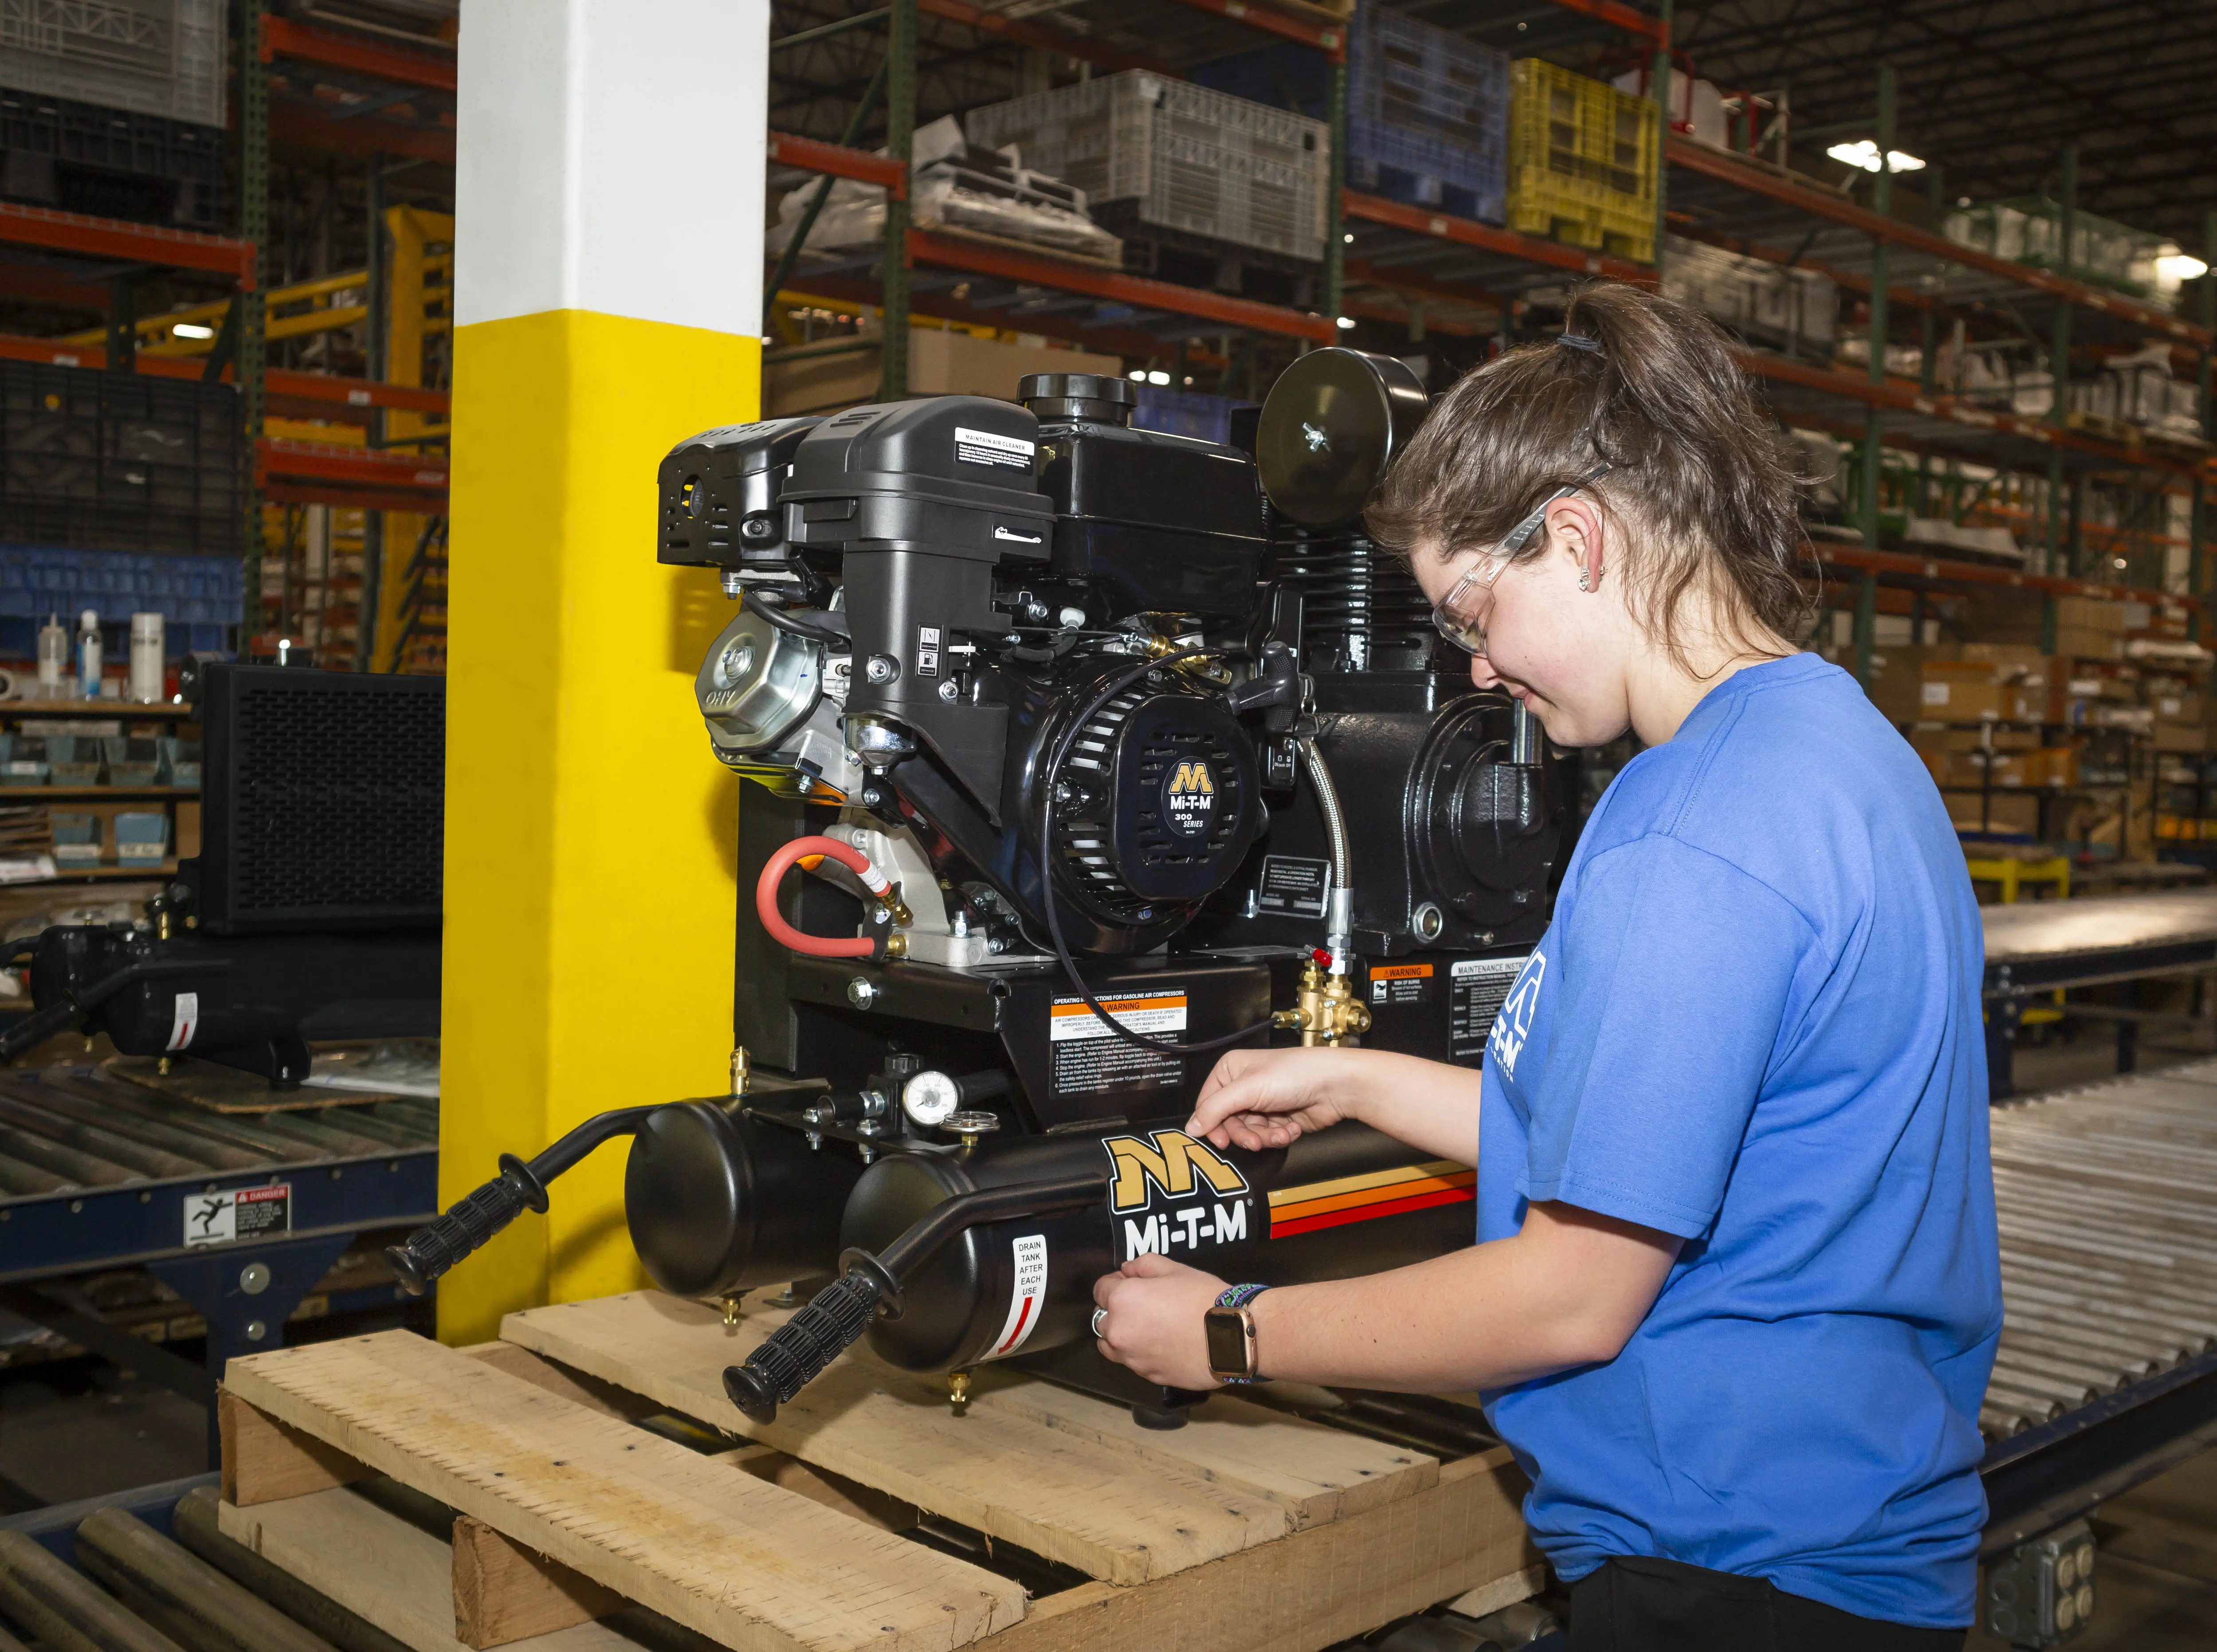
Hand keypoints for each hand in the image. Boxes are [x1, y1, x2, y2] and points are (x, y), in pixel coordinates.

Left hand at [1091, 1255, 1226, 1389]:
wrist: (1230, 1338)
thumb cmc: (1202, 1297)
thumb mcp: (1174, 1268)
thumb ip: (1143, 1265)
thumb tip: (1126, 1271)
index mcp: (1121, 1301)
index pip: (1100, 1289)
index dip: (1115, 1282)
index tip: (1132, 1282)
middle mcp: (1118, 1333)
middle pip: (1102, 1319)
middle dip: (1117, 1310)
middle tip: (1145, 1305)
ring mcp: (1132, 1359)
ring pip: (1112, 1346)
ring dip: (1122, 1335)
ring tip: (1149, 1328)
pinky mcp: (1148, 1376)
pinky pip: (1134, 1362)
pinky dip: (1141, 1353)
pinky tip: (1164, 1345)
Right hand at [1187, 1044, 1372, 1151]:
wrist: (1335, 1086)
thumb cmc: (1296, 1073)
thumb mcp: (1247, 1089)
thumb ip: (1215, 1109)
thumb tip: (1192, 1126)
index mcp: (1230, 1071)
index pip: (1207, 1105)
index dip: (1213, 1125)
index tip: (1220, 1140)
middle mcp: (1243, 1086)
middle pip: (1228, 1124)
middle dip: (1245, 1134)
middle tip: (1255, 1140)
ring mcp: (1261, 1103)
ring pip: (1248, 1133)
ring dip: (1265, 1137)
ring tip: (1280, 1131)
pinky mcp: (1278, 1118)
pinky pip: (1267, 1137)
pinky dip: (1279, 1136)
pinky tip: (1291, 1127)